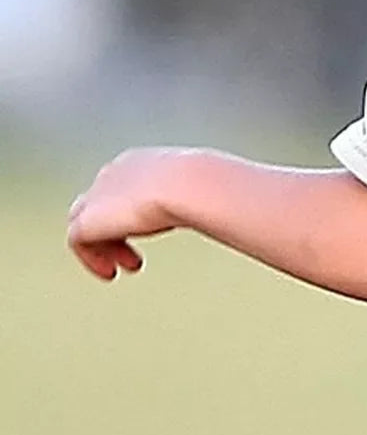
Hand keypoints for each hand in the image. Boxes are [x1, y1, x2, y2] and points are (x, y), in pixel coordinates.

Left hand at [66, 147, 198, 281]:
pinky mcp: (87, 221)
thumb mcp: (196, 188)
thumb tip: (219, 204)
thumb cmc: (202, 184)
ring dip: (104, 247)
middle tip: (132, 252)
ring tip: (124, 267)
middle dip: (114, 229)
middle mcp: (111, 174)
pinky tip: (112, 272)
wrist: (187, 185)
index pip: (121, 185)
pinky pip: (79, 243)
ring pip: (85, 224)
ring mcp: (95, 197)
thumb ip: (193, 195)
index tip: (150, 228)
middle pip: (98, 203)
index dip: (131, 211)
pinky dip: (93, 259)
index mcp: (137, 162)